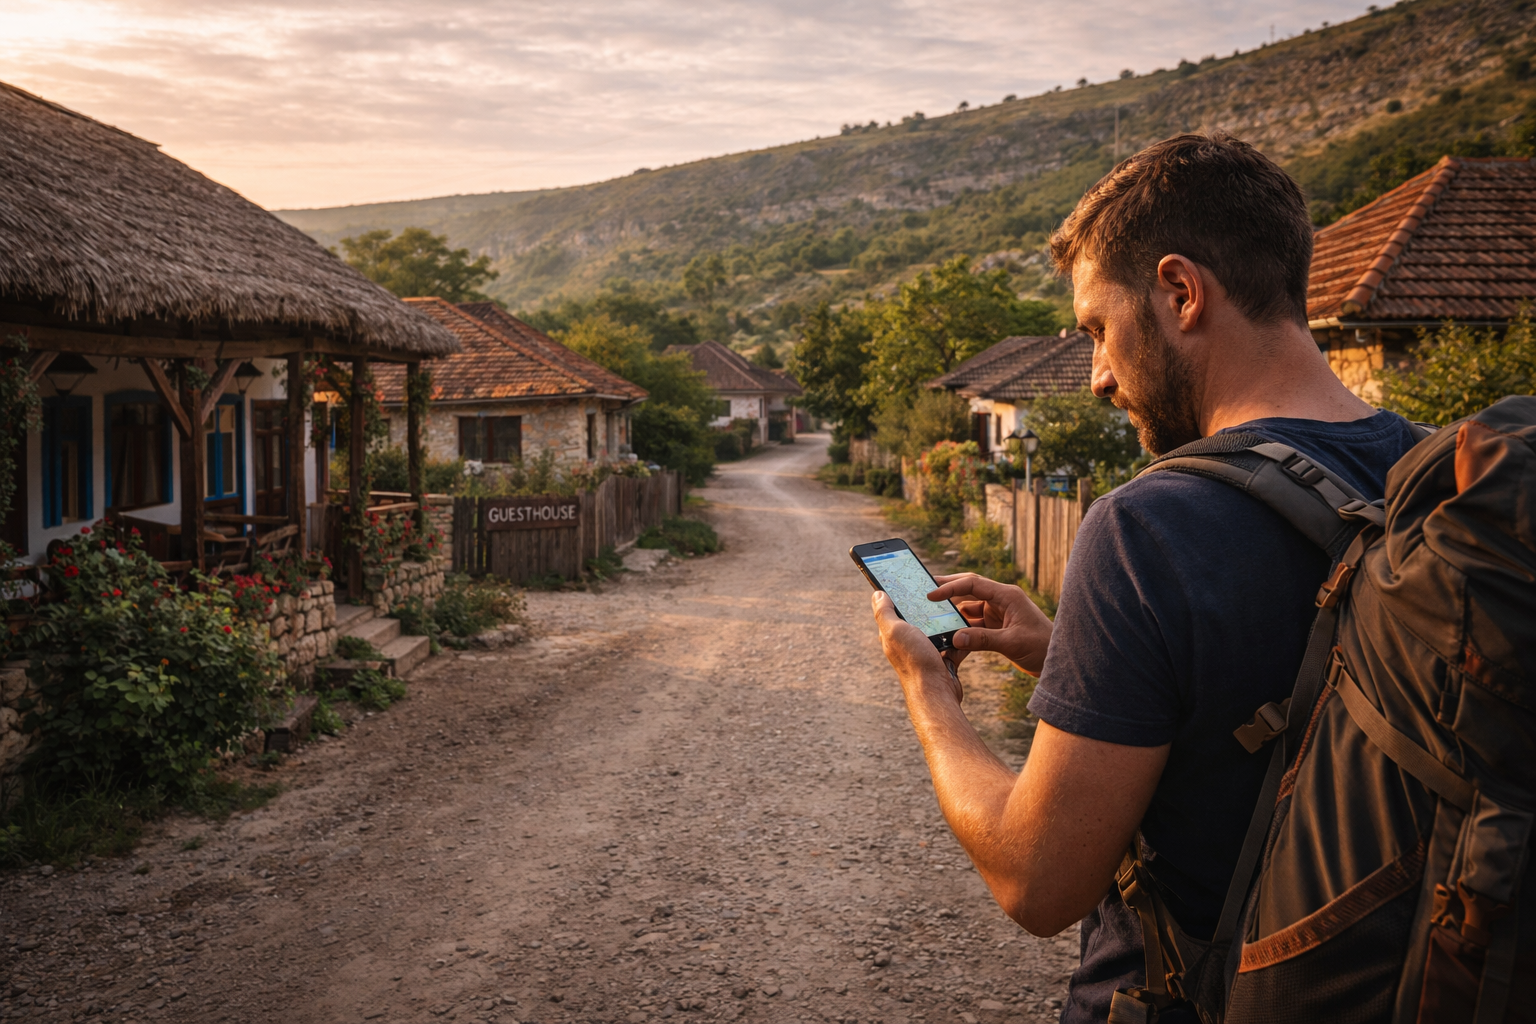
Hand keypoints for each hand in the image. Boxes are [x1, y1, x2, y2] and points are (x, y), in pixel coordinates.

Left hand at [871, 591, 963, 704]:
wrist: (937, 692)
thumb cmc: (914, 662)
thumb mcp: (895, 631)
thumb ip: (885, 613)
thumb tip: (877, 593)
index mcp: (893, 635)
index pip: (894, 609)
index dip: (900, 595)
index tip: (912, 580)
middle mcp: (907, 643)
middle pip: (919, 617)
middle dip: (929, 606)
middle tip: (941, 591)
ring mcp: (926, 652)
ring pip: (939, 628)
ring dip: (947, 620)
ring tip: (956, 606)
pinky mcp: (943, 659)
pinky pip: (953, 642)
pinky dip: (959, 636)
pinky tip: (966, 627)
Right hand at [928, 573, 1052, 675]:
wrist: (1057, 661)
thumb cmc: (1042, 647)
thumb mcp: (1012, 643)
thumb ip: (982, 639)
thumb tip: (955, 638)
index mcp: (1007, 595)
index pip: (973, 584)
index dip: (951, 587)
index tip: (932, 594)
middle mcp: (1001, 600)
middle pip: (969, 588)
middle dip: (948, 589)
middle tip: (924, 590)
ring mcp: (998, 612)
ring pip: (969, 607)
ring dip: (953, 612)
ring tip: (932, 614)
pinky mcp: (997, 626)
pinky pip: (973, 623)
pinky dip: (961, 627)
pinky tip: (948, 633)